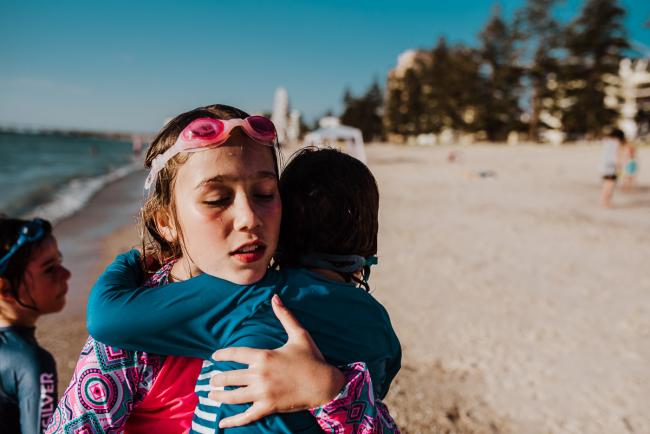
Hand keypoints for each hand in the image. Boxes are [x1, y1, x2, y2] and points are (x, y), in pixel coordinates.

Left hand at [208, 294, 344, 427]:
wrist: (325, 383)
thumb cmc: (312, 358)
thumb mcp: (299, 334)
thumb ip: (285, 316)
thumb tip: (275, 297)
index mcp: (264, 356)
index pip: (235, 354)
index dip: (222, 354)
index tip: (214, 356)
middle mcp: (260, 374)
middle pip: (229, 377)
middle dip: (217, 379)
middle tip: (211, 380)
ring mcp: (263, 393)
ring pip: (233, 396)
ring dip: (219, 396)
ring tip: (211, 395)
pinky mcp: (268, 407)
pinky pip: (246, 416)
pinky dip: (232, 421)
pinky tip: (222, 423)